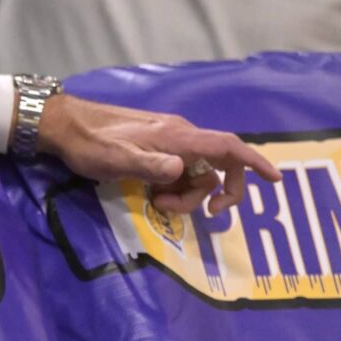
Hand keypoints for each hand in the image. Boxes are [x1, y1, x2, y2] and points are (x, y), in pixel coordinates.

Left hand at [36, 94, 280, 214]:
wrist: (65, 126)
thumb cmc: (90, 143)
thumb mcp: (117, 159)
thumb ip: (150, 165)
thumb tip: (182, 170)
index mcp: (178, 136)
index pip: (227, 146)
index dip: (254, 162)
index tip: (275, 180)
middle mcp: (180, 136)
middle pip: (219, 166)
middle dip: (215, 192)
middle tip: (202, 213)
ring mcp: (169, 143)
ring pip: (198, 173)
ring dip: (188, 195)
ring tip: (159, 203)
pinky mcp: (157, 150)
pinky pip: (181, 172)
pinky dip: (175, 188)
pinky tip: (154, 196)